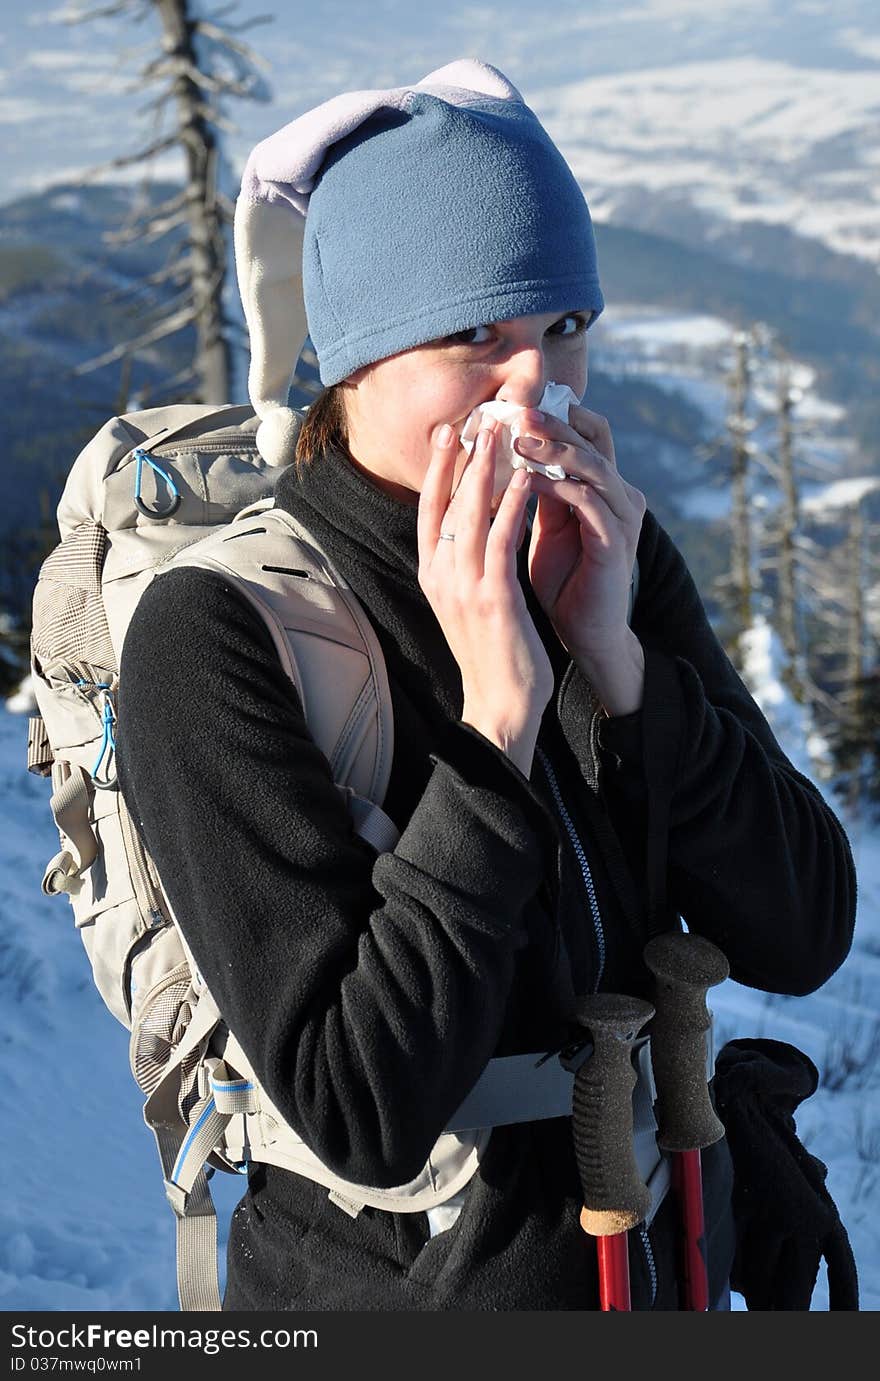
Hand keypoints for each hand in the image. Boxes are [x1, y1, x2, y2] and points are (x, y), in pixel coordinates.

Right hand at [417, 422, 553, 773]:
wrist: (501, 705)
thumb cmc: (493, 653)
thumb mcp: (469, 602)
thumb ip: (465, 564)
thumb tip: (471, 527)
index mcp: (432, 576)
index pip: (429, 510)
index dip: (438, 469)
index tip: (449, 431)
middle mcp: (440, 576)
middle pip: (444, 502)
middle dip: (460, 455)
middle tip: (476, 415)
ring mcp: (463, 586)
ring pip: (470, 512)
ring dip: (487, 467)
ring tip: (502, 431)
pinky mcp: (493, 597)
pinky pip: (501, 538)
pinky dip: (513, 504)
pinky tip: (528, 478)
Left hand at [513, 404, 646, 715]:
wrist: (585, 632)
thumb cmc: (564, 580)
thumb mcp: (547, 525)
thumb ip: (538, 489)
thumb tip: (509, 451)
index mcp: (603, 487)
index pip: (587, 433)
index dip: (556, 414)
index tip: (513, 404)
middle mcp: (620, 494)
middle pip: (592, 440)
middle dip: (552, 422)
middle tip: (515, 409)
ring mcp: (622, 516)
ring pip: (592, 465)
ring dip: (553, 449)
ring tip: (517, 439)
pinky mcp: (617, 541)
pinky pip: (588, 501)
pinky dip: (557, 486)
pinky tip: (526, 480)